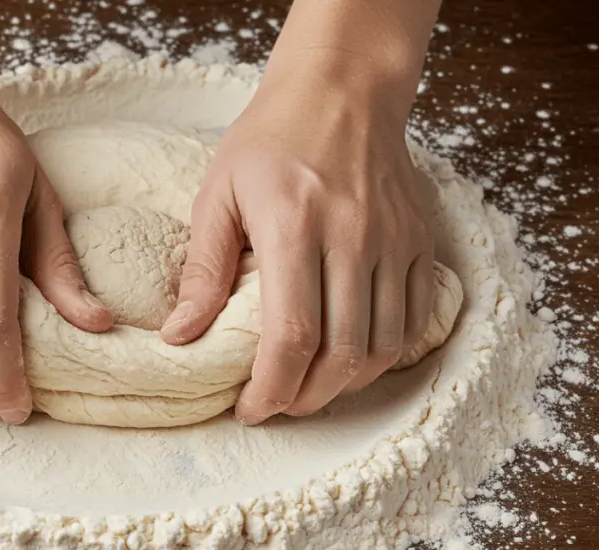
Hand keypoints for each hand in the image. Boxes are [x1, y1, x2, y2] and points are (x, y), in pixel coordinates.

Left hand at [161, 56, 433, 424]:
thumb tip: (179, 337)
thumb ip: (202, 270)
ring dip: (345, 385)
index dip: (272, 387)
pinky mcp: (418, 242)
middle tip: (276, 406)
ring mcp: (394, 240)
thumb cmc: (269, 142)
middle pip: (341, 352)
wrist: (342, 91)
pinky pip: (414, 320)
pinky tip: (351, 360)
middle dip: (305, 397)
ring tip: (308, 388)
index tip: (249, 408)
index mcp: (294, 223)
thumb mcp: (217, 194)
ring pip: (382, 346)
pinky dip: (384, 355)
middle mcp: (353, 235)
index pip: (292, 333)